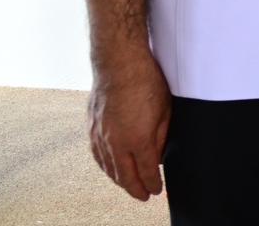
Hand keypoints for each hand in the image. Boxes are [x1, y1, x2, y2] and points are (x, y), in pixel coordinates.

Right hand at [87, 52, 170, 201]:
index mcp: (137, 140)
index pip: (146, 172)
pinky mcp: (92, 127)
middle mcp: (115, 142)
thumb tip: (158, 154)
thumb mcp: (166, 111)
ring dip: (119, 180)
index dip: (152, 184)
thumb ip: (161, 137)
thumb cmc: (146, 82)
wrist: (119, 63)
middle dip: (135, 188)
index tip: (156, 191)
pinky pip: (97, 155)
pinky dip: (105, 166)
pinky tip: (109, 168)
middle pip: (124, 176)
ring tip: (129, 185)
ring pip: (108, 168)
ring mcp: (100, 136)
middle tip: (144, 195)